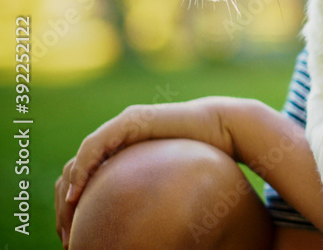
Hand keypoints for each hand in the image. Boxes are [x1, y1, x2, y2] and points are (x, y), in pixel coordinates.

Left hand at [54, 97, 245, 246]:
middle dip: (66, 202)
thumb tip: (147, 231)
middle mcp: (120, 138)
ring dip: (69, 188)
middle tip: (67, 232)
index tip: (75, 233)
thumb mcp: (171, 182)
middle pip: (78, 170)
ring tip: (68, 214)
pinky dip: (82, 169)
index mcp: (126, 152)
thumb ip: (152, 194)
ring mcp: (123, 127)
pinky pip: (94, 146)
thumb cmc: (206, 156)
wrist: (225, 128)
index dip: (76, 204)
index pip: (89, 177)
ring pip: (80, 159)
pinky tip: (78, 192)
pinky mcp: (130, 121)